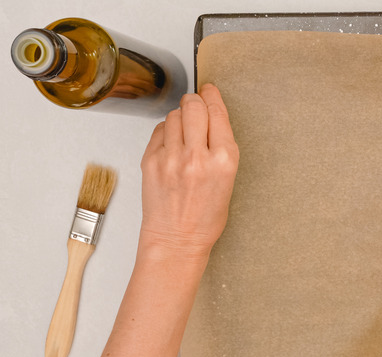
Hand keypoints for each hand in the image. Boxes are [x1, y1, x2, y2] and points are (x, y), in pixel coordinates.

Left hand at [139, 83, 238, 259]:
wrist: (177, 240)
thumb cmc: (205, 218)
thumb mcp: (228, 181)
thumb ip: (220, 148)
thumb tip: (210, 117)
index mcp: (225, 161)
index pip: (218, 113)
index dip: (213, 96)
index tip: (209, 89)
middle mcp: (198, 156)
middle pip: (194, 106)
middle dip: (195, 101)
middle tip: (196, 105)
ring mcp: (171, 157)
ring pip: (174, 115)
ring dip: (180, 118)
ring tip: (184, 134)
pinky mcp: (150, 161)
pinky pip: (159, 131)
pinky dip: (166, 133)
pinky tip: (171, 146)